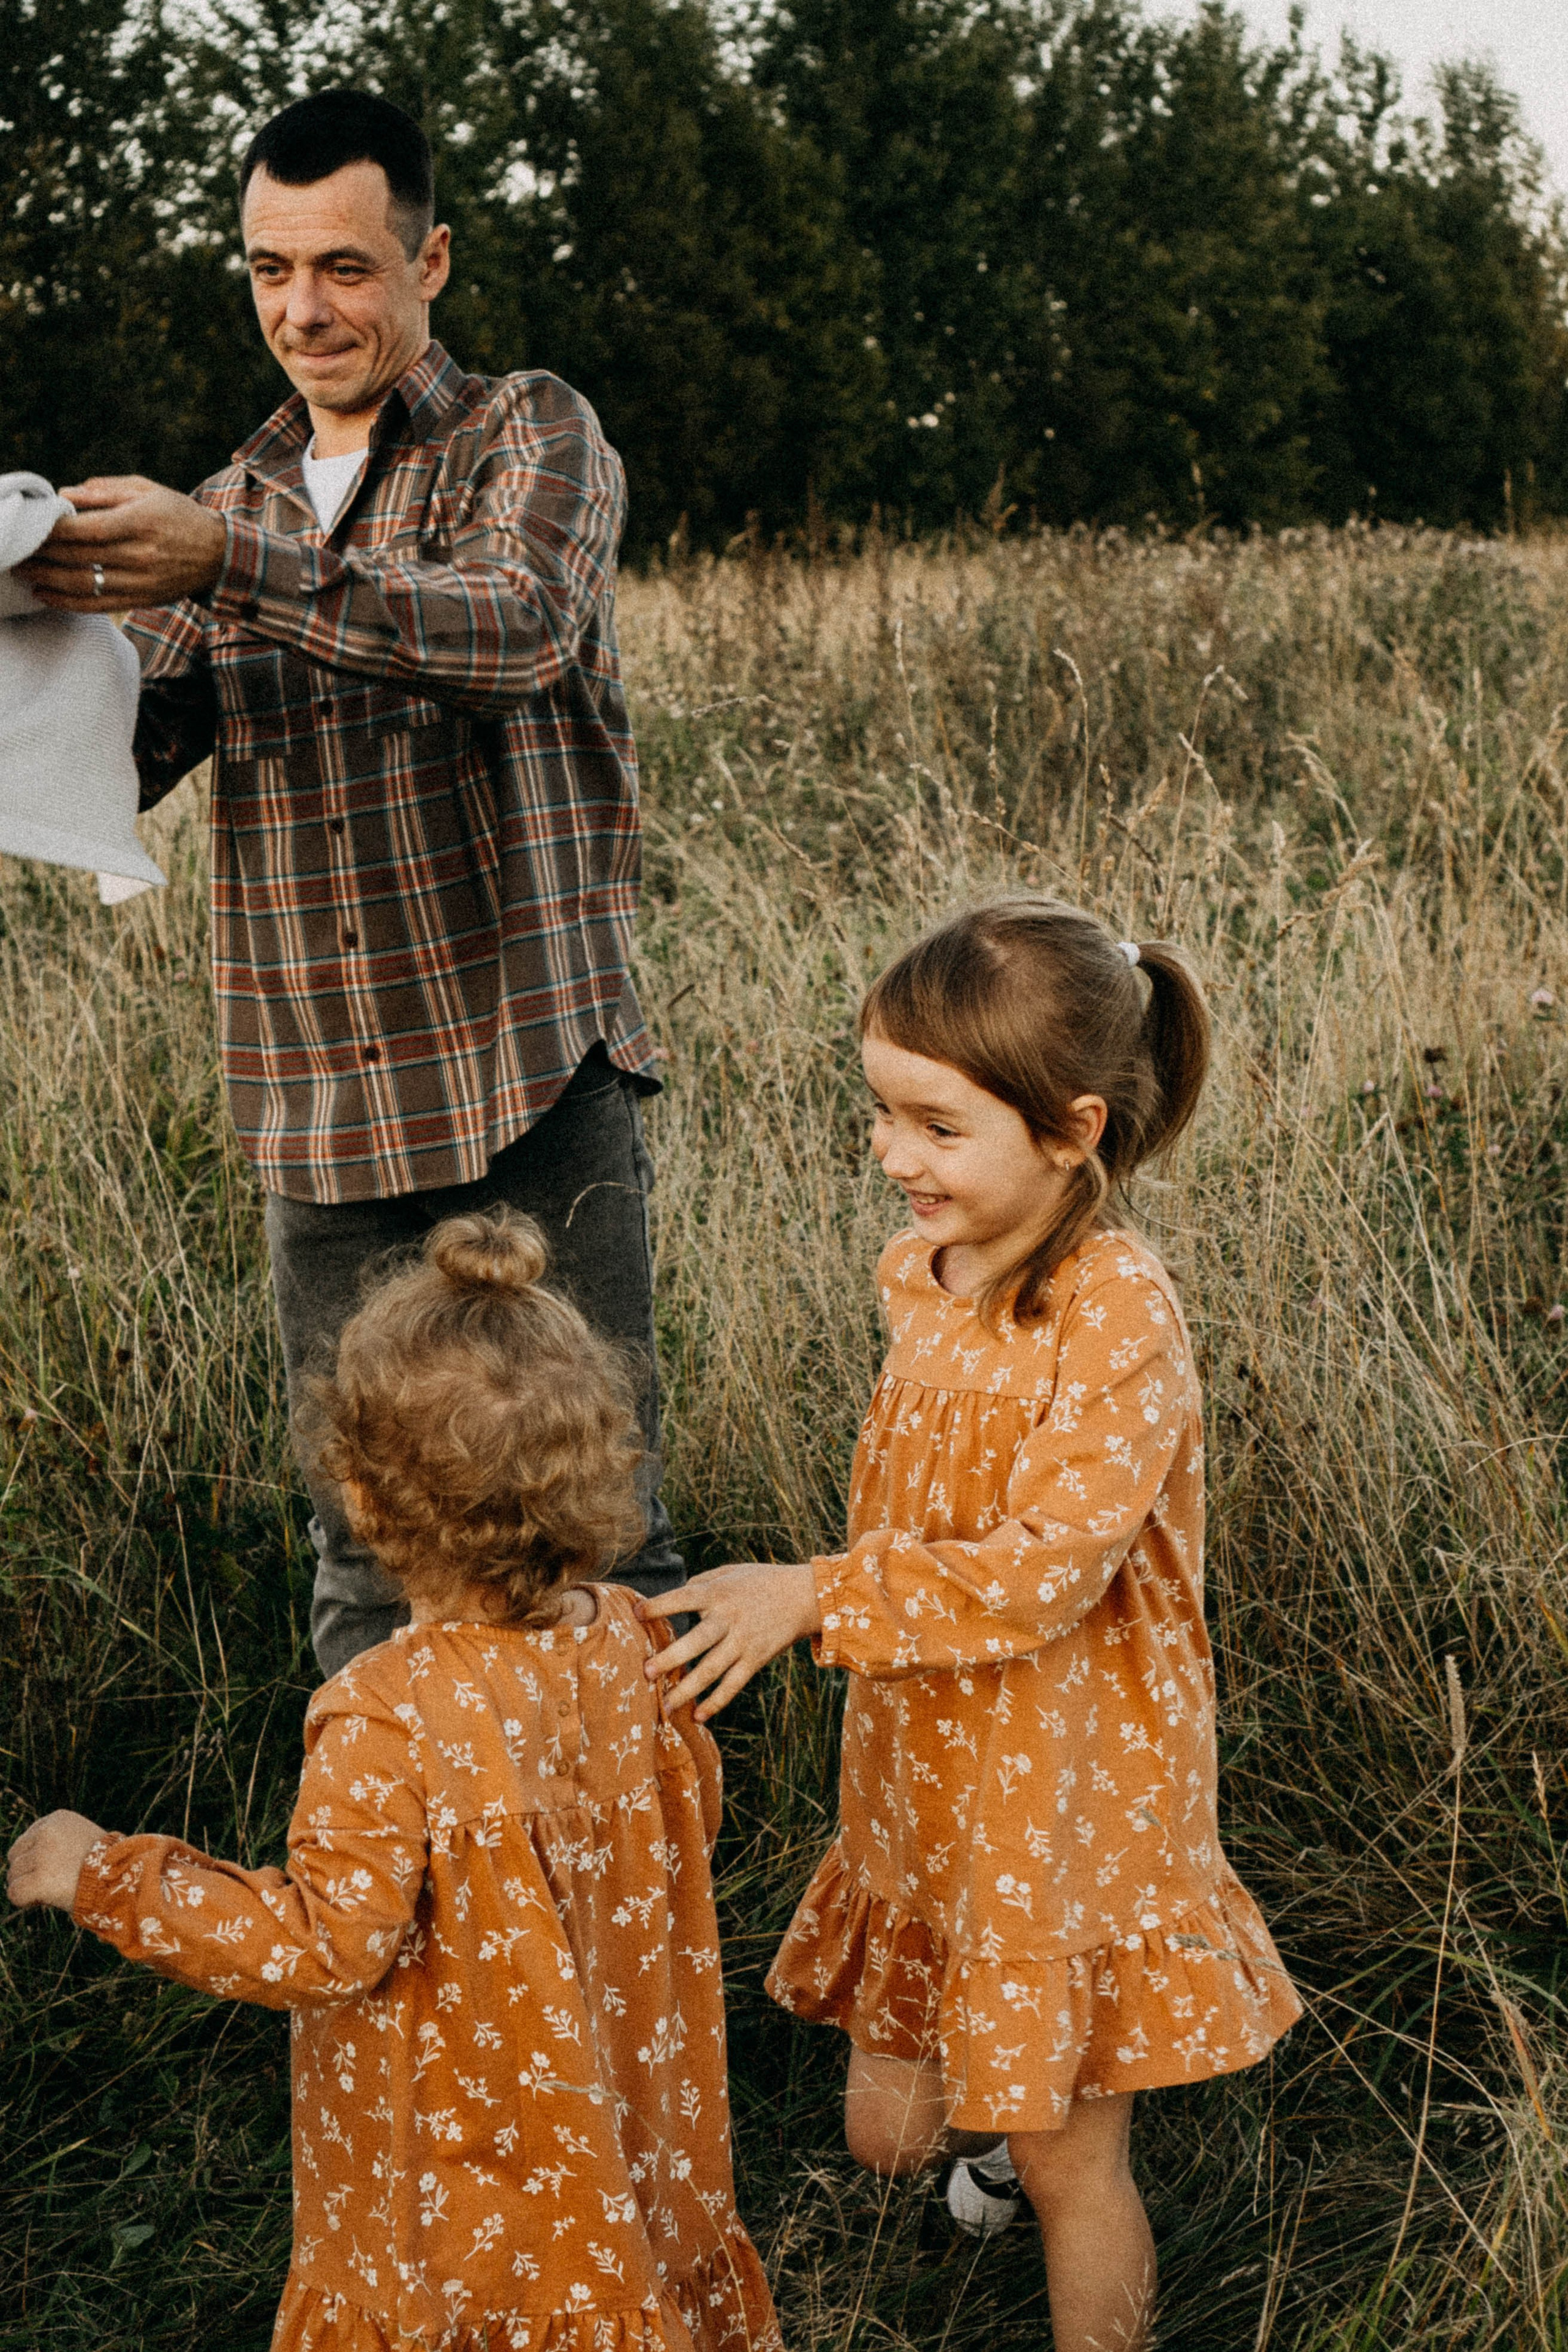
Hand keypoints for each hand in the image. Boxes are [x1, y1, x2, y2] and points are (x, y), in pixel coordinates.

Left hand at [6, 1809, 108, 1911]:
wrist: (123, 1878)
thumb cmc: (105, 1864)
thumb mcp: (81, 1841)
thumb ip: (54, 1844)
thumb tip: (24, 1862)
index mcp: (58, 1818)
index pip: (26, 1840)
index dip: (34, 1858)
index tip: (53, 1868)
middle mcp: (47, 1832)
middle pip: (15, 1857)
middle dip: (27, 1872)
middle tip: (51, 1882)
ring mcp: (42, 1855)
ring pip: (13, 1876)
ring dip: (28, 1886)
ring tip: (52, 1890)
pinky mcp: (39, 1879)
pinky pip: (15, 1893)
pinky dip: (25, 1900)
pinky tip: (42, 1900)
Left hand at [16, 477, 226, 610]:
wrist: (218, 555)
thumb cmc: (178, 515)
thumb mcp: (146, 490)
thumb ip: (105, 491)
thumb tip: (65, 495)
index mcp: (140, 521)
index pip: (87, 529)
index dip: (53, 530)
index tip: (31, 525)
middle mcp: (140, 554)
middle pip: (79, 557)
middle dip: (42, 554)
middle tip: (15, 549)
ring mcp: (141, 581)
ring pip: (83, 583)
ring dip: (47, 579)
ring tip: (22, 571)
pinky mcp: (141, 600)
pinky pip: (97, 605)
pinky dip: (67, 602)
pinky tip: (45, 595)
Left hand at [639, 1562, 820, 1720]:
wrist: (803, 1596)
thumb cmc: (760, 1581)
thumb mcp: (730, 1572)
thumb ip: (700, 1583)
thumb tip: (672, 1599)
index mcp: (718, 1592)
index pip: (683, 1599)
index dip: (659, 1606)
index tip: (637, 1614)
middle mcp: (729, 1618)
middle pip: (696, 1641)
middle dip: (670, 1658)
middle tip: (646, 1672)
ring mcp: (743, 1641)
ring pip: (713, 1669)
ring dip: (688, 1689)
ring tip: (665, 1705)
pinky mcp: (756, 1659)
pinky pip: (734, 1684)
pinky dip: (716, 1702)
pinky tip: (698, 1716)